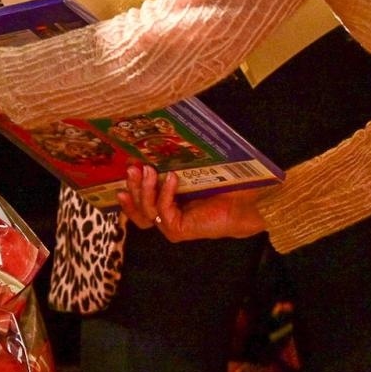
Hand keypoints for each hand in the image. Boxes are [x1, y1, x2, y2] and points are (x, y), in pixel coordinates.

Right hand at [116, 164, 267, 240]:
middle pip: (138, 206)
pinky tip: (172, 178)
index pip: (139, 201)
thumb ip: (174, 165)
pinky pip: (162, 211)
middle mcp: (166, 218)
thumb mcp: (192, 174)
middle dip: (132, 185)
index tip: (125, 166)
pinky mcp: (178, 230)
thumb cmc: (223, 188)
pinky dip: (164, 194)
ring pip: (146, 210)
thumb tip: (156, 140)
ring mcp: (170, 226)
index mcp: (167, 205)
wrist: (245, 204)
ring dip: (143, 189)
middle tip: (132, 167)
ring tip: (148, 170)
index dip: (129, 187)